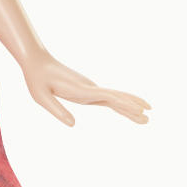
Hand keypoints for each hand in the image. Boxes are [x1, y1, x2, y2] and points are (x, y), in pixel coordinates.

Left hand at [20, 50, 149, 126]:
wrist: (37, 62)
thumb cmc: (37, 79)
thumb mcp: (41, 96)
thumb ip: (56, 110)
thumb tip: (72, 125)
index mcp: (80, 90)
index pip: (107, 97)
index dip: (124, 103)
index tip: (139, 109)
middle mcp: (89, 88)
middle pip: (117, 98)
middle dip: (133, 106)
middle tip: (149, 116)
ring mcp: (90, 89)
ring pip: (115, 98)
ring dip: (131, 105)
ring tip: (146, 115)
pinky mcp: (87, 90)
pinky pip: (108, 98)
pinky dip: (120, 103)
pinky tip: (125, 109)